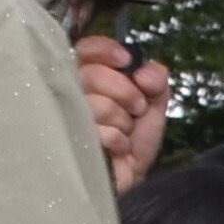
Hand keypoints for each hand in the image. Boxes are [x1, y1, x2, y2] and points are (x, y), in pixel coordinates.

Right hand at [72, 22, 165, 190]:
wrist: (131, 175)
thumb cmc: (134, 137)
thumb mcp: (153, 102)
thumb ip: (156, 78)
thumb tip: (144, 72)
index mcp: (89, 74)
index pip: (87, 48)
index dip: (106, 50)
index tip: (128, 62)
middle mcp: (72, 91)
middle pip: (93, 74)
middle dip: (126, 92)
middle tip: (136, 108)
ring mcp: (67, 116)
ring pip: (97, 104)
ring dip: (123, 121)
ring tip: (125, 131)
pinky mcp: (70, 141)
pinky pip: (101, 132)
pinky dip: (119, 142)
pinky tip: (117, 149)